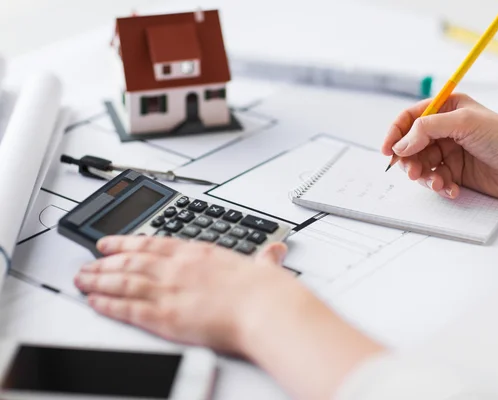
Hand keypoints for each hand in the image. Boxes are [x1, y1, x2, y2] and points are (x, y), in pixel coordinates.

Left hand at [74, 236, 296, 354]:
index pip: (153, 244)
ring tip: (82, 280)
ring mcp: (169, 290)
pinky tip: (95, 303)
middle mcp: (178, 268)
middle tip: (88, 264)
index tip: (110, 243)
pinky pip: (128, 308)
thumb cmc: (265, 290)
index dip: (126, 243)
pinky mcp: (165, 316)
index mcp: (198, 254)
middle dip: (105, 263)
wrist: (265, 309)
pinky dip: (108, 305)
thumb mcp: (265, 265)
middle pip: (131, 261)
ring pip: (123, 281)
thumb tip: (275, 252)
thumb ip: (265, 259)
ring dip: (99, 281)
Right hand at [382, 94, 497, 202]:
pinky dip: (439, 186)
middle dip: (409, 160)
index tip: (388, 151)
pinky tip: (451, 188)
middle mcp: (446, 129)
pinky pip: (434, 180)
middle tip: (413, 171)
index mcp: (447, 108)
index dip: (395, 133)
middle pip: (410, 144)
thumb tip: (401, 144)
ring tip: (437, 182)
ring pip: (420, 165)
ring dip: (424, 176)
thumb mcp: (464, 122)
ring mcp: (450, 152)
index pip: (409, 118)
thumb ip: (427, 128)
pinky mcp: (455, 172)